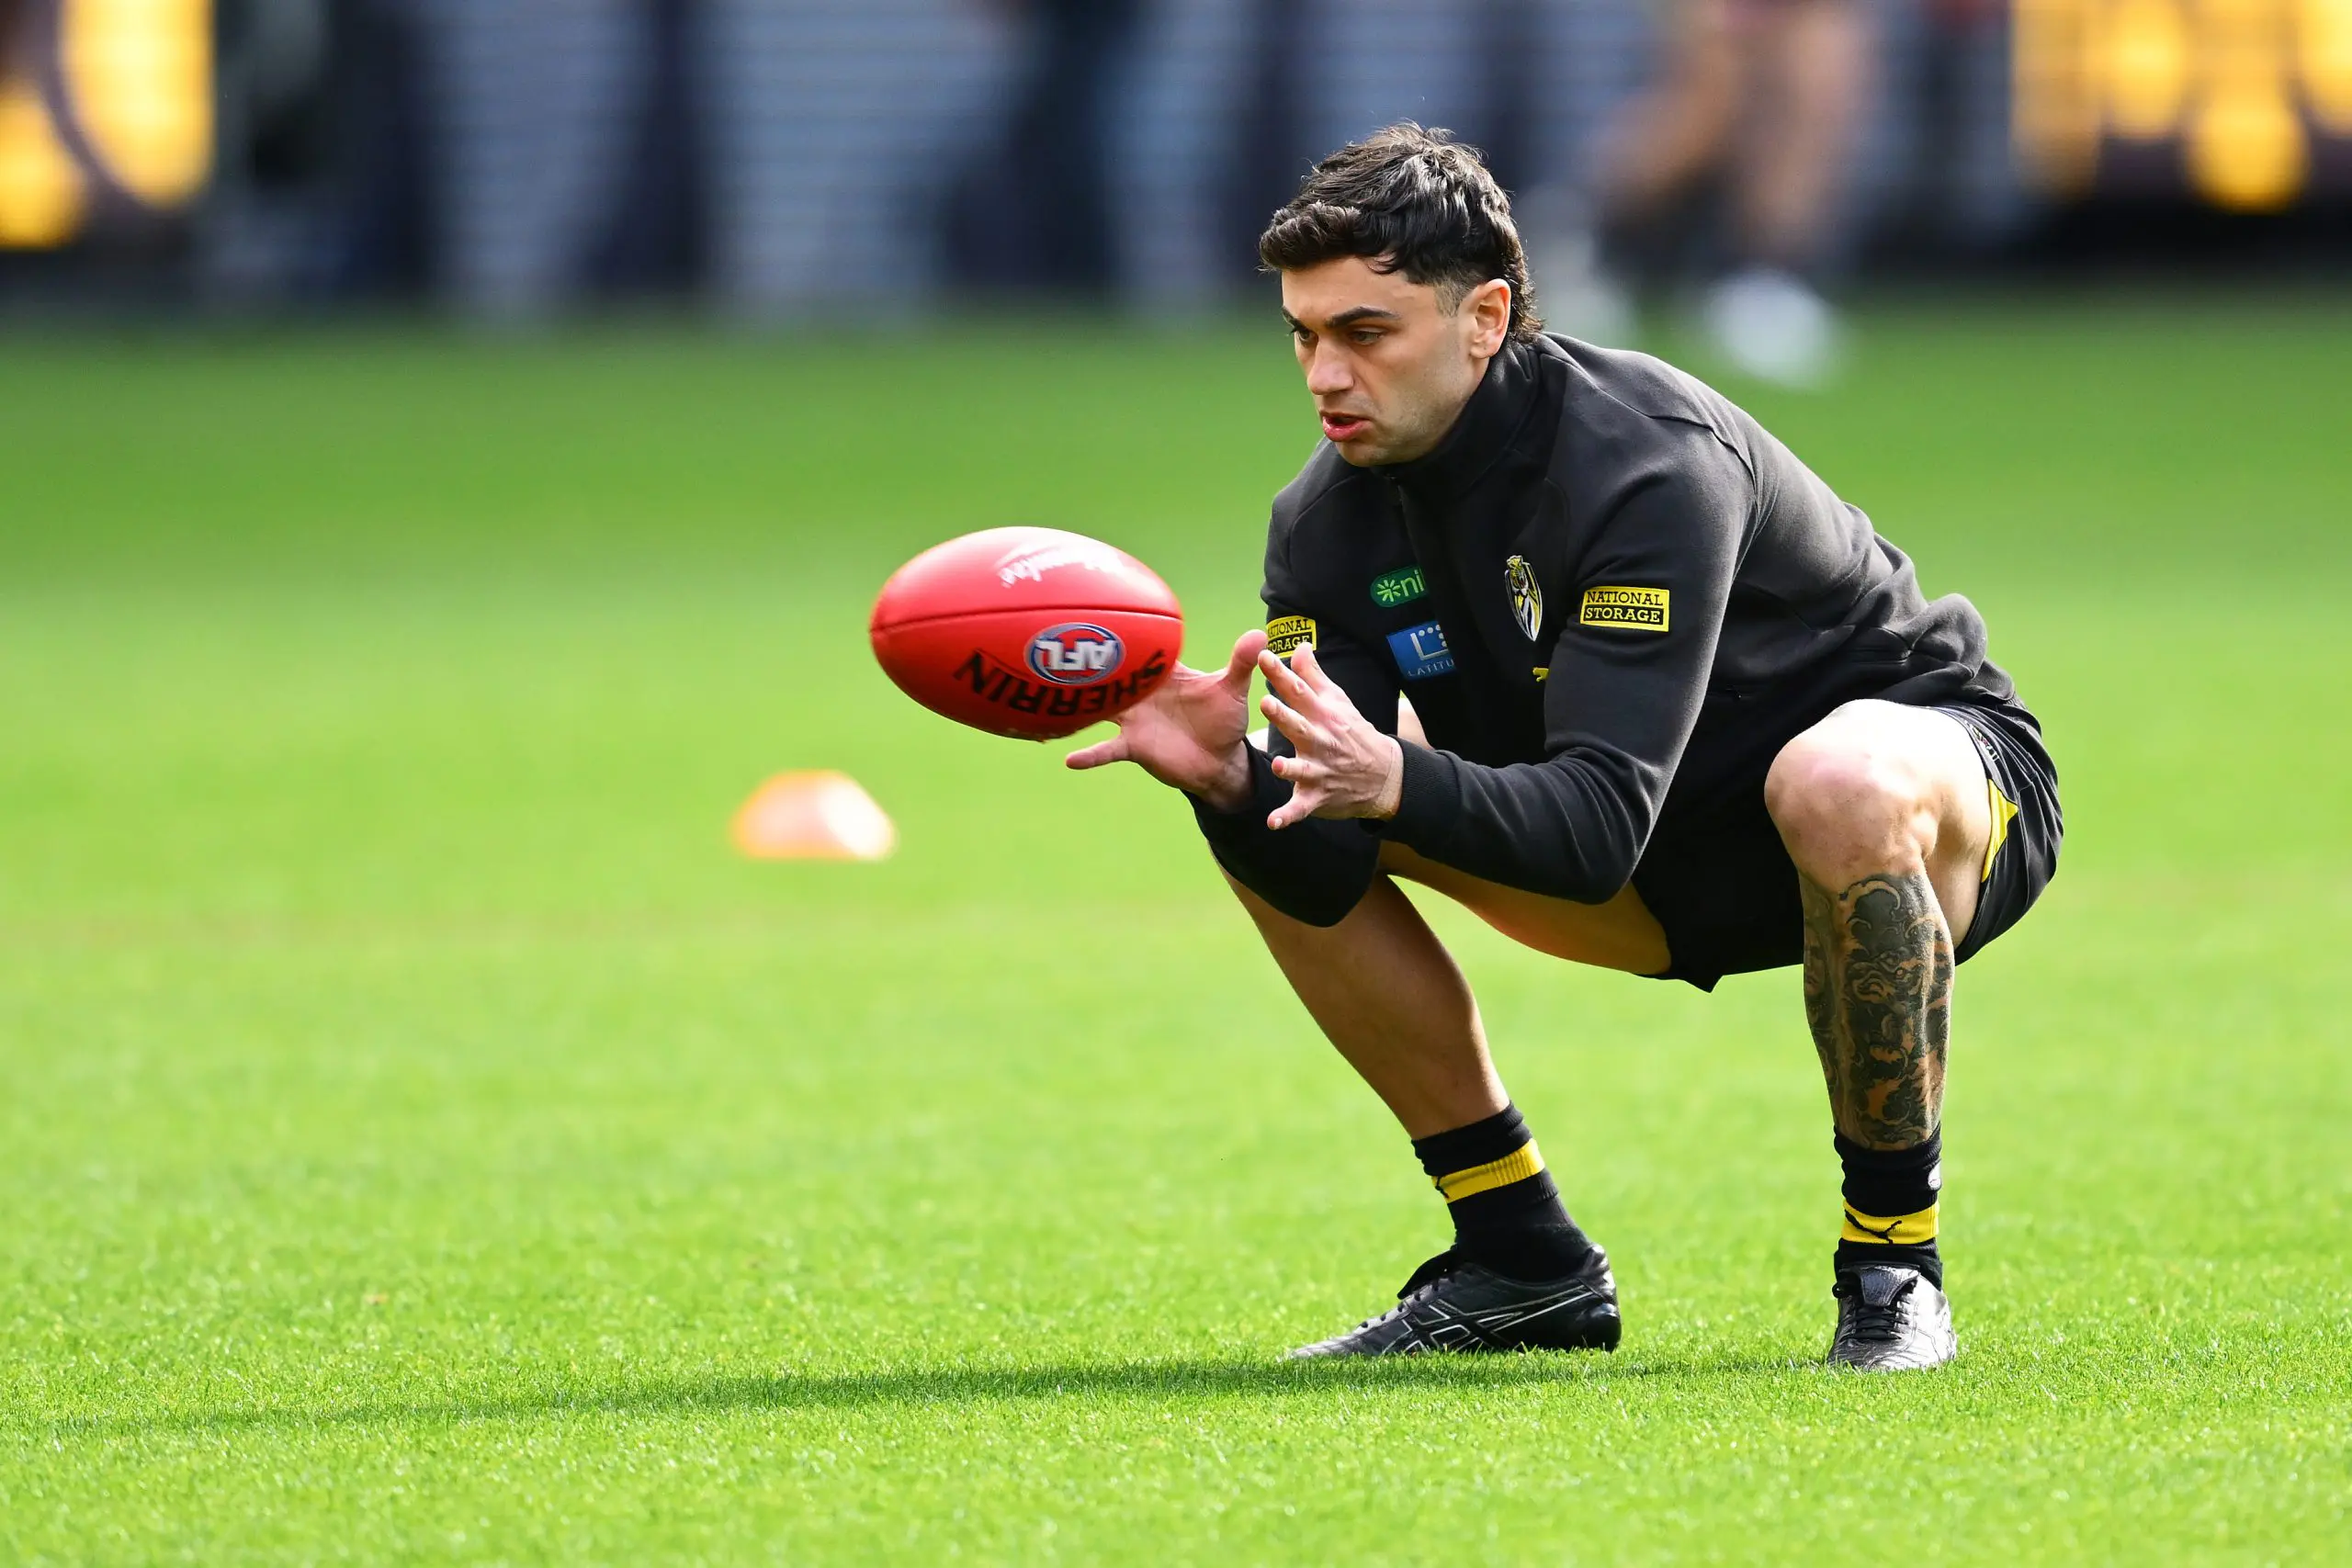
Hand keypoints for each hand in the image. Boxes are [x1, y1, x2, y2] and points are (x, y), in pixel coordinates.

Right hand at [1065, 630, 1264, 809]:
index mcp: (1164, 674)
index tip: (1103, 614)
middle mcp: (1142, 692)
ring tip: (1049, 698)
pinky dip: (1091, 755)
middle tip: (1059, 644)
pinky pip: (1107, 748)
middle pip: (1111, 673)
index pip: (1141, 649)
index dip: (1125, 633)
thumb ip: (1240, 663)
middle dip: (1089, 661)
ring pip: (1100, 708)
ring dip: (1081, 704)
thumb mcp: (1232, 690)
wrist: (1218, 760)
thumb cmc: (1223, 720)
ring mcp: (1133, 718)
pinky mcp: (1133, 745)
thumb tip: (1259, 634)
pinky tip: (1070, 760)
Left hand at [1257, 643, 1403, 828]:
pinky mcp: (1317, 796)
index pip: (1299, 692)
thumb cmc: (1352, 732)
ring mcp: (1320, 771)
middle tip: (1266, 703)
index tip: (1263, 656)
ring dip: (1291, 768)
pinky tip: (1273, 823)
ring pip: (1302, 769)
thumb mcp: (1337, 701)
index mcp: (1323, 716)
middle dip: (1284, 716)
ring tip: (1278, 765)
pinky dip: (1288, 816)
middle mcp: (1321, 741)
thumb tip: (1299, 645)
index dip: (1281, 674)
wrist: (1383, 774)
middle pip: (1300, 726)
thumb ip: (1313, 676)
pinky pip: (1300, 808)